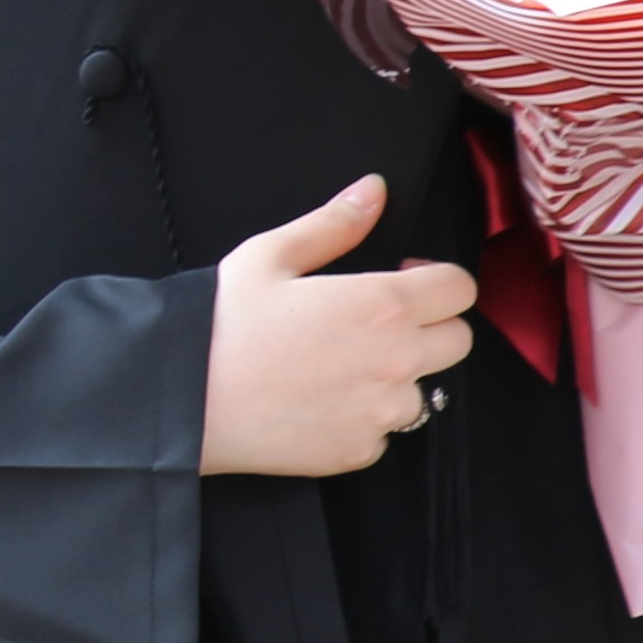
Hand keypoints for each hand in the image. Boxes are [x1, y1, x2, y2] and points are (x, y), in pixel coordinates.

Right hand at [200, 172, 477, 477]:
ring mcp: (381, 412)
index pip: (460, 288)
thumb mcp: (270, 256)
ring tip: (339, 367)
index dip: (435, 278)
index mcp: (383, 304)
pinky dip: (363, 418)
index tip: (402, 279)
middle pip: (459, 340)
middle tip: (374, 323)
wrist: (182, 397)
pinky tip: (319, 401)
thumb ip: (334, 223)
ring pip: (423, 390)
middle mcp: (397, 360)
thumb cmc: (222, 323)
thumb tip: (374, 191)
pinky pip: (385, 432)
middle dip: (429, 326)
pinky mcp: (360, 451)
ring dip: (397, 377)